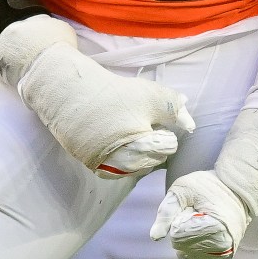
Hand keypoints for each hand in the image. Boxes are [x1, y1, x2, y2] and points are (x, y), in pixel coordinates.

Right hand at [13, 43, 194, 177]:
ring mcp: (102, 166)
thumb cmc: (112, 92)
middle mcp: (120, 163)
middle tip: (137, 123)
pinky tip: (114, 139)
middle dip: (151, 144)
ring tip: (127, 130)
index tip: (152, 120)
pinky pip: (113, 168)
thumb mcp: (149, 95)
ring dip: (136, 152)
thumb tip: (190, 125)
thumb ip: (174, 110)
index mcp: (139, 146)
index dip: (164, 132)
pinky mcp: (88, 163)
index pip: (167, 150)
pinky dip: (119, 157)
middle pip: (151, 161)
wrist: (67, 89)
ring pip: (133, 167)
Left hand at [151, 170, 250, 258]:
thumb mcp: (182, 190)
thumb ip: (166, 212)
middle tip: (198, 212)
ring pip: (190, 253)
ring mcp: (226, 250)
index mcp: (214, 227)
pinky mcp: (227, 253)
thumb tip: (155, 237)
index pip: (177, 236)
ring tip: (203, 220)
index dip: (179, 219)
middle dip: (183, 229)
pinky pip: (200, 256)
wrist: (237, 187)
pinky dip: (196, 245)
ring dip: (190, 237)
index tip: (192, 207)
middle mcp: (223, 243)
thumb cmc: (208, 185)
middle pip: (182, 246)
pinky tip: (202, 231)